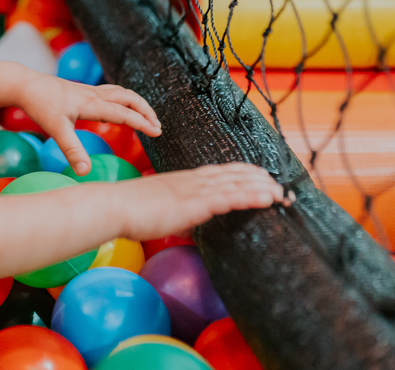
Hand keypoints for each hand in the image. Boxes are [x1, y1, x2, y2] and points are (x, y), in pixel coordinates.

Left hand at [21, 75, 160, 174]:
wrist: (24, 84)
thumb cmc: (39, 105)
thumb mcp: (56, 130)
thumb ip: (72, 151)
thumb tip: (85, 172)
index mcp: (92, 103)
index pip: (124, 113)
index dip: (142, 123)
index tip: (158, 133)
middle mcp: (94, 94)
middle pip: (129, 98)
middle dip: (146, 111)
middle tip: (157, 126)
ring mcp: (88, 90)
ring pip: (121, 92)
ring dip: (136, 103)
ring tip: (145, 118)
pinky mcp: (82, 90)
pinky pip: (110, 93)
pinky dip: (122, 100)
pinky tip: (118, 112)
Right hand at [117, 163, 291, 241]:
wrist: (113, 207)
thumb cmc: (129, 210)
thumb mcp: (159, 210)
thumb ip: (177, 213)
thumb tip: (186, 223)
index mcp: (184, 180)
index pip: (220, 172)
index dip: (243, 173)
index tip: (262, 177)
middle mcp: (192, 180)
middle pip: (233, 175)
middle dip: (259, 179)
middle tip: (281, 185)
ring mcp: (194, 190)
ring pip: (235, 184)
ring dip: (261, 187)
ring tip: (282, 192)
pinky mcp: (193, 203)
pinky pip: (228, 198)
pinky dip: (250, 196)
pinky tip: (266, 198)